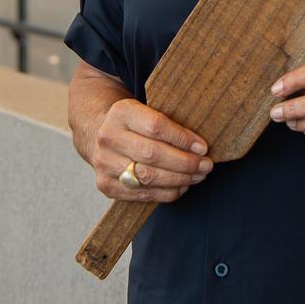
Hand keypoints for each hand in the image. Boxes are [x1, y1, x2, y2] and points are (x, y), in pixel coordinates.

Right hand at [92, 98, 212, 202]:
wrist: (98, 133)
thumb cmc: (134, 122)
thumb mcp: (146, 110)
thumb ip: (168, 122)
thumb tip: (200, 146)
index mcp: (122, 112)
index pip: (156, 126)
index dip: (182, 138)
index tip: (203, 147)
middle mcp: (109, 137)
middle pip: (153, 154)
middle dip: (185, 163)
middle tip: (206, 165)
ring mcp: (105, 163)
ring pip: (148, 177)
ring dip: (179, 179)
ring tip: (198, 176)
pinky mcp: (106, 185)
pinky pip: (142, 194)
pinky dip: (166, 193)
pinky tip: (182, 187)